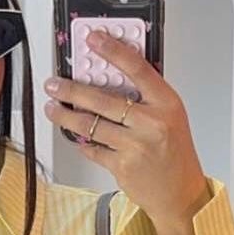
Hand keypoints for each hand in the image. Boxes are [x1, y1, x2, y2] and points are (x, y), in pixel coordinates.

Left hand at [43, 33, 209, 234]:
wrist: (180, 194)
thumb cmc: (175, 154)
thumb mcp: (171, 117)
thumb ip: (147, 97)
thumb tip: (113, 77)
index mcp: (166, 105)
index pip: (138, 69)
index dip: (113, 51)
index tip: (94, 40)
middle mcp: (151, 124)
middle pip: (102, 99)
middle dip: (71, 90)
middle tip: (54, 84)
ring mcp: (135, 146)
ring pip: (90, 125)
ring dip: (66, 116)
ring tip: (53, 108)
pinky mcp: (121, 167)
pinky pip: (93, 149)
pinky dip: (82, 141)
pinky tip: (76, 135)